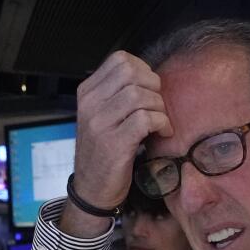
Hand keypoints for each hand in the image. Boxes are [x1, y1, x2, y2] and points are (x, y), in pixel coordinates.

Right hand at [61, 51, 172, 235]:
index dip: (143, 70)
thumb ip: (118, 94)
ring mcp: (100, 123)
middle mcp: (90, 104)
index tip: (150, 90)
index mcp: (87, 92)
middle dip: (154, 88)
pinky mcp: (114, 143)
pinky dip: (162, 124)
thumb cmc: (104, 152)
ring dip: (159, 108)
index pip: (120, 59)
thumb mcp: (102, 116)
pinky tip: (163, 134)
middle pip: (132, 73)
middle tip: (157, 107)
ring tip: (160, 124)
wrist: (92, 190)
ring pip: (141, 95)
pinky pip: (146, 119)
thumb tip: (149, 77)